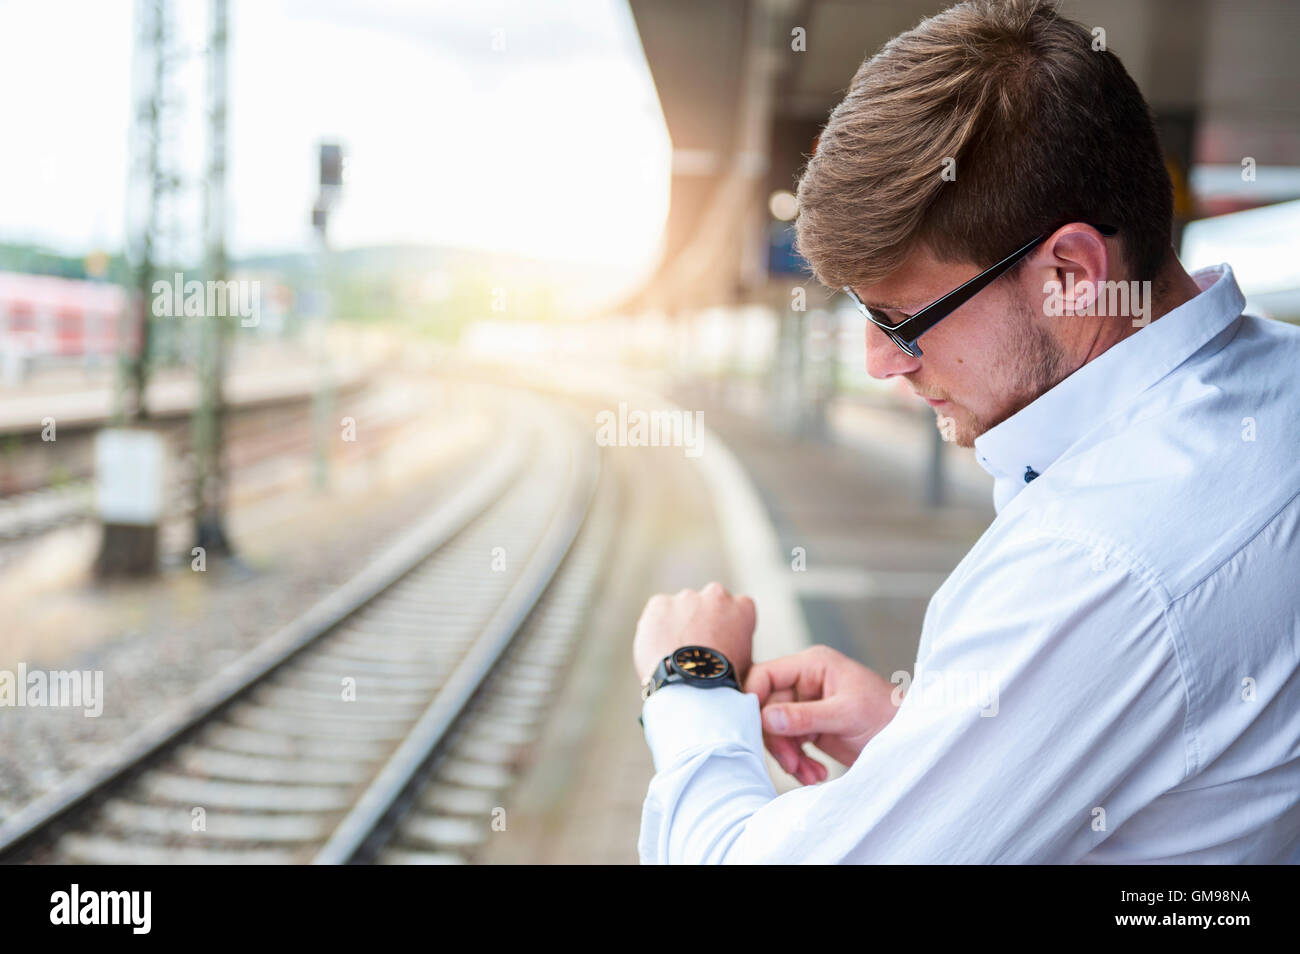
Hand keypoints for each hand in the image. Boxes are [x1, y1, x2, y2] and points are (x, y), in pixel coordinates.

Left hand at [633, 582, 754, 685]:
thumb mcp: (748, 669)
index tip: (719, 645)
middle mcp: (716, 594)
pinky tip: (659, 650)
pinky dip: (656, 627)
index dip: (726, 629)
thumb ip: (748, 653)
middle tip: (695, 650)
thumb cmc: (722, 684)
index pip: (737, 609)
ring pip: (681, 608)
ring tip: (674, 654)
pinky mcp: (660, 604)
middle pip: (708, 604)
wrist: (689, 689)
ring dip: (678, 624)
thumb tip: (760, 661)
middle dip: (702, 621)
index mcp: (743, 607)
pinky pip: (657, 613)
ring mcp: (686, 598)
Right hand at [744, 645, 898, 784]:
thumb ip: (804, 716)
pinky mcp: (811, 728)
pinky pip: (790, 745)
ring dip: (789, 757)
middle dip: (778, 740)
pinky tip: (816, 773)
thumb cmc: (887, 715)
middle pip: (768, 708)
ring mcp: (807, 706)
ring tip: (810, 774)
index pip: (766, 675)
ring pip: (776, 731)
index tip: (754, 727)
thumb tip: (766, 718)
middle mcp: (805, 683)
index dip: (754, 699)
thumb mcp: (845, 714)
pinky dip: (799, 763)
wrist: (908, 741)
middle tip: (792, 764)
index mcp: (812, 665)